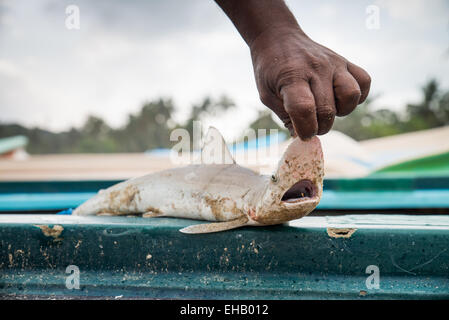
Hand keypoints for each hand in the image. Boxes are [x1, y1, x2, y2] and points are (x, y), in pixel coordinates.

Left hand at [250, 26, 370, 138]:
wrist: (278, 38)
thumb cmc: (270, 71)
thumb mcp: (266, 95)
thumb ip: (285, 116)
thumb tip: (302, 137)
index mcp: (292, 77)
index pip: (304, 109)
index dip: (305, 130)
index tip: (302, 134)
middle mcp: (316, 68)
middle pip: (327, 110)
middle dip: (319, 127)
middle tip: (310, 124)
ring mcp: (333, 63)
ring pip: (351, 95)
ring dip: (341, 112)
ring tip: (326, 109)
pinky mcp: (345, 60)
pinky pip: (364, 81)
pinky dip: (356, 96)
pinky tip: (339, 99)